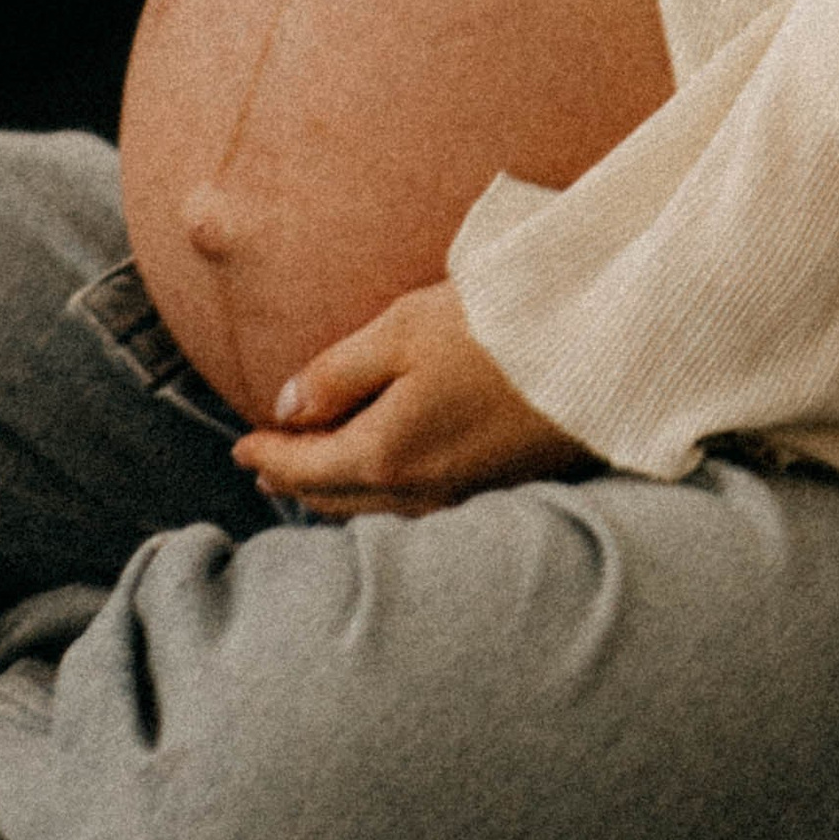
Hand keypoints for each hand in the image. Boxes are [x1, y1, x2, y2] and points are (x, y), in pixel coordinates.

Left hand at [231, 278, 590, 515]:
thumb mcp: (403, 330)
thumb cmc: (498, 331)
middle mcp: (419, 492)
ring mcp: (461, 498)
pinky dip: (382, 494)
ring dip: (337, 491)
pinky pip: (416, 506)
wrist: (599, 355)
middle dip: (297, 480)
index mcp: (386, 453)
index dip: (268, 455)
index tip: (239, 449)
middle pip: (337, 496)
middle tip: (267, 464)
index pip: (306, 465)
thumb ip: (338, 372)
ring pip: (377, 508)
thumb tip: (287, 406)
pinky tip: (385, 475)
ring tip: (315, 472)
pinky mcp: (497, 490)